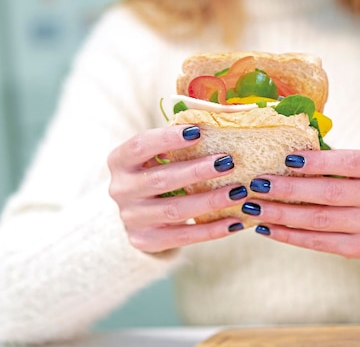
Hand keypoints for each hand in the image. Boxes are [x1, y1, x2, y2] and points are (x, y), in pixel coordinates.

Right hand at [107, 125, 246, 252]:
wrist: (140, 215)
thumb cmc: (158, 171)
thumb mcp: (159, 154)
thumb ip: (181, 139)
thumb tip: (223, 118)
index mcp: (120, 161)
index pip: (140, 146)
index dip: (167, 139)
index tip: (198, 131)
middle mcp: (120, 189)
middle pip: (161, 180)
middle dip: (197, 171)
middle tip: (228, 162)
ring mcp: (131, 218)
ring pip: (175, 210)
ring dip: (210, 201)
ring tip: (239, 192)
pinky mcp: (145, 240)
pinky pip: (183, 236)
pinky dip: (211, 230)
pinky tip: (235, 222)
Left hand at [242, 149, 359, 284]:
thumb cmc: (356, 180)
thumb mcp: (352, 163)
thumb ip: (325, 156)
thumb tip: (275, 150)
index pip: (349, 162)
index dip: (318, 162)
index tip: (286, 159)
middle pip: (329, 193)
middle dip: (289, 189)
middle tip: (258, 184)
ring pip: (319, 221)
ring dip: (281, 214)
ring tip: (254, 207)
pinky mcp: (359, 248)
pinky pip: (318, 242)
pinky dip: (288, 235)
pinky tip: (266, 227)